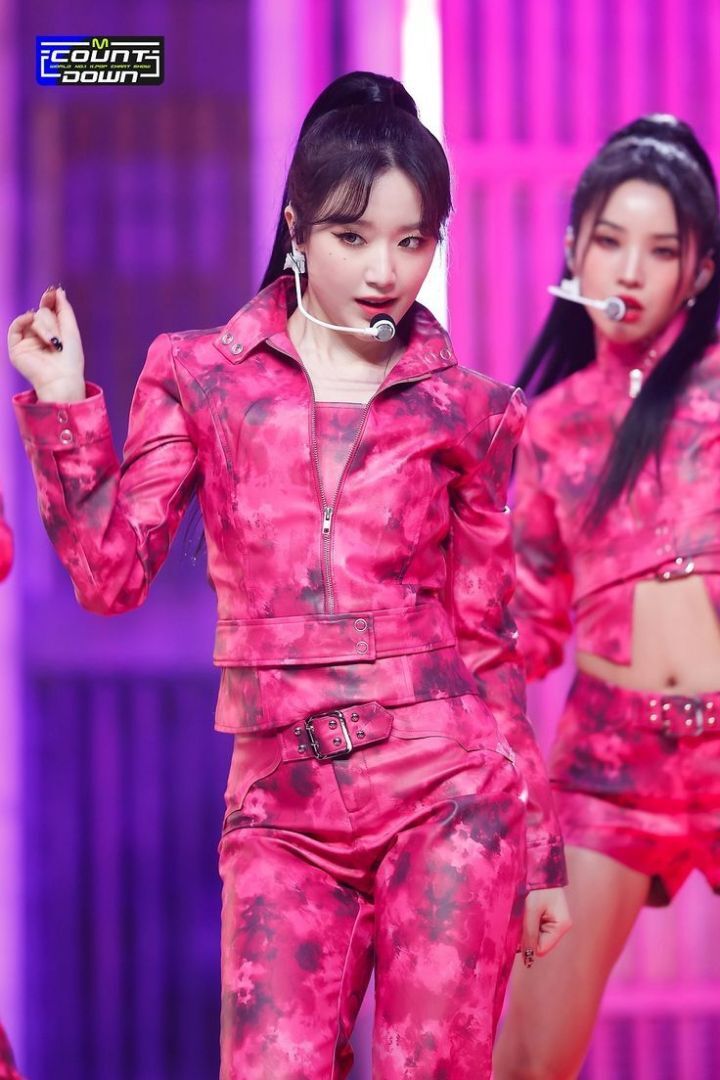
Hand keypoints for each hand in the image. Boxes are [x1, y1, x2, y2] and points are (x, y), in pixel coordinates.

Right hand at [8, 286, 85, 401]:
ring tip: (54, 343)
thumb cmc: (71, 359)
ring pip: (33, 318)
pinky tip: (31, 321)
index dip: (49, 300)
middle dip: (53, 322)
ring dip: (46, 328)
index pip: (49, 310)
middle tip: (59, 339)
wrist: (62, 378)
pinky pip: (16, 326)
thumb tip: (58, 290)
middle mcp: (39, 335)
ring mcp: (27, 341)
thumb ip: (64, 310)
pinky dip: (24, 320)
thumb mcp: (71, 330)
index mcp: (53, 333)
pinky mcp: (16, 348)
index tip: (52, 292)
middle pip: (43, 313)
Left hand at [520, 886, 571, 964]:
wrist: (537, 866)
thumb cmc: (536, 886)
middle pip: (539, 943)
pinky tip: (525, 910)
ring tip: (523, 910)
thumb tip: (527, 958)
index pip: (542, 949)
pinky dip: (526, 921)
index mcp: (562, 925)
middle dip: (526, 934)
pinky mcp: (546, 916)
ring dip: (525, 927)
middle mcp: (560, 926)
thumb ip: (529, 933)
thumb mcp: (531, 910)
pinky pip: (534, 927)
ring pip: (535, 936)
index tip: (517, 930)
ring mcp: (554, 921)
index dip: (528, 944)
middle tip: (520, 917)